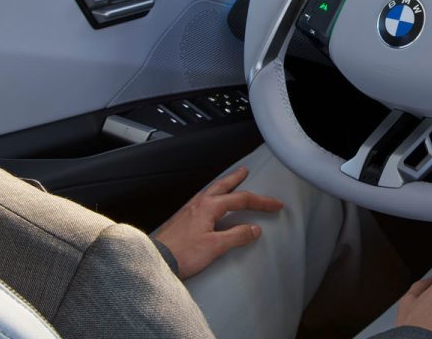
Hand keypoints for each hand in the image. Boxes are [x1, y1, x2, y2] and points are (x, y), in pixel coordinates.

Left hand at [151, 167, 282, 278]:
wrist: (155, 259)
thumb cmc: (182, 253)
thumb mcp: (215, 246)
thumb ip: (236, 236)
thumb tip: (254, 229)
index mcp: (209, 207)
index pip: (241, 200)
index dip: (261, 201)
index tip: (276, 205)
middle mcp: (198, 204)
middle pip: (222, 187)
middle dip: (236, 179)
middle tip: (245, 171)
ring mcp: (188, 211)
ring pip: (211, 192)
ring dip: (223, 186)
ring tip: (230, 182)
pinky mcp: (182, 219)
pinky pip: (202, 201)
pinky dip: (212, 196)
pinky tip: (211, 203)